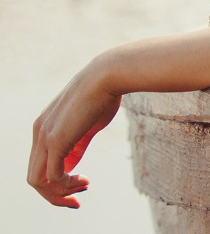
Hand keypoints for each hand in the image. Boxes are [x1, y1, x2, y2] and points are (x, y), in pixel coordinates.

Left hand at [28, 57, 121, 207]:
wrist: (108, 76)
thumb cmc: (104, 96)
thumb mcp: (88, 125)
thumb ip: (77, 145)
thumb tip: (71, 166)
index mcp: (44, 127)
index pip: (40, 163)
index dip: (57, 180)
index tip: (83, 183)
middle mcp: (38, 133)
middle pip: (34, 177)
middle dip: (54, 195)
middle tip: (77, 201)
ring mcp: (45, 137)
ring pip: (38, 181)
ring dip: (59, 193)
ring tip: (82, 189)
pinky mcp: (56, 140)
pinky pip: (53, 175)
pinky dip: (66, 185)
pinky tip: (84, 180)